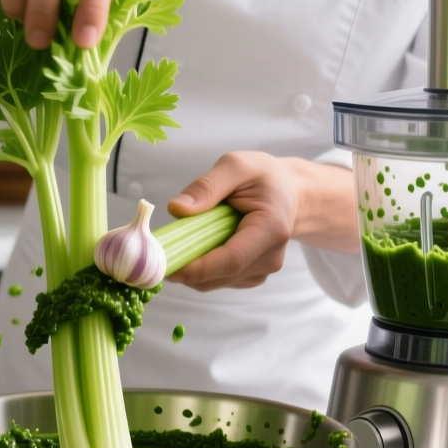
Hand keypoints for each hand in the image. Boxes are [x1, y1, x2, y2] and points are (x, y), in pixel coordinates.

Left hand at [166, 152, 358, 290]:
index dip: (196, 268)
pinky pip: (217, 279)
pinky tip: (202, 242)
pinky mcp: (252, 275)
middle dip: (185, 267)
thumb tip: (177, 209)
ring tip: (186, 235)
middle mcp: (270, 258)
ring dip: (191, 266)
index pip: (231, 260)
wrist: (290, 192)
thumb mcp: (236, 166)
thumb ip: (206, 186)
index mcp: (271, 229)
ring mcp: (262, 270)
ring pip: (214, 281)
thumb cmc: (264, 177)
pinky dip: (201, 267)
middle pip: (219, 275)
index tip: (164, 263)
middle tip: (158, 249)